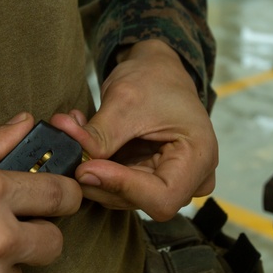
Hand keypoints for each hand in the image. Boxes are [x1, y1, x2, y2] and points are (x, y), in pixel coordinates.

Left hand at [48, 40, 217, 221]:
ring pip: (125, 197)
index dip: (121, 187)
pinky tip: (86, 143)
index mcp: (200, 156)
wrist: (158, 71)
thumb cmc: (154, 79)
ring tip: (77, 135)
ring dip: (95, 172)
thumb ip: (100, 137)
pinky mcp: (152, 181)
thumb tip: (76, 167)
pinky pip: (120, 187)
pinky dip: (99, 169)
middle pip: (141, 200)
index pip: (162, 197)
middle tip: (72, 151)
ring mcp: (173, 182)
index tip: (86, 168)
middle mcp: (192, 178)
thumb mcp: (125, 101)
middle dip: (101, 179)